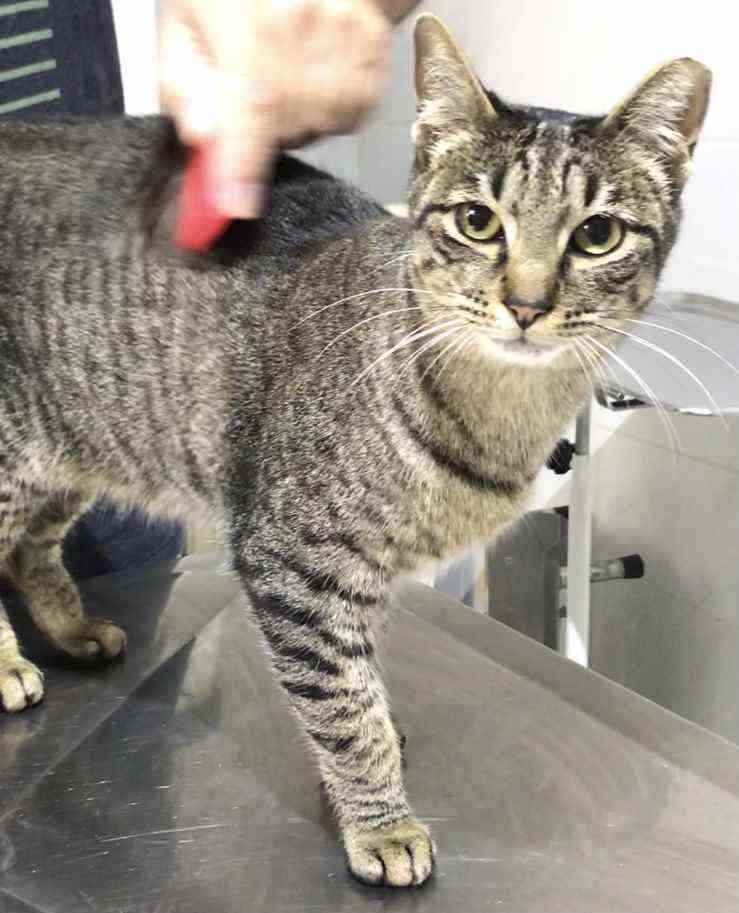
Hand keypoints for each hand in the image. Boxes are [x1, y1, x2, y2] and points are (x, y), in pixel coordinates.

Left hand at [159, 0, 390, 218]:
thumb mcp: (184, 16)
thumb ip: (182, 79)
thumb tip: (203, 136)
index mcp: (249, 21)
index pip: (249, 109)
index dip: (243, 166)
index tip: (237, 207)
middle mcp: (303, 27)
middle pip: (286, 126)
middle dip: (263, 131)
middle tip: (251, 94)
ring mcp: (347, 36)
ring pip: (321, 123)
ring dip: (298, 118)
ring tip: (285, 74)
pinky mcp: (374, 45)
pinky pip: (352, 111)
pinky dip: (329, 106)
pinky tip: (313, 72)